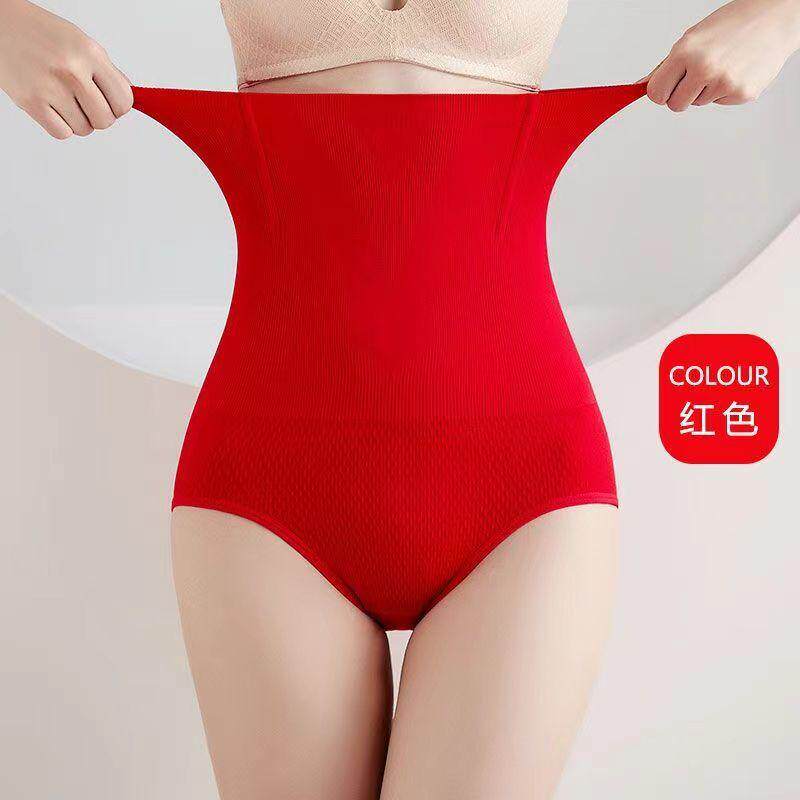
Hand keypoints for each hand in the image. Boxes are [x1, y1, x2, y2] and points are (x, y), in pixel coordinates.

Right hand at [0, 0, 132, 137]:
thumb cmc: (40, 34)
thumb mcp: (80, 42)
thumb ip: (105, 73)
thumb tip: (126, 102)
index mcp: (89, 53)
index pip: (124, 100)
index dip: (119, 106)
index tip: (110, 103)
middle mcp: (72, 70)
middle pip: (106, 120)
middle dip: (99, 116)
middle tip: (85, 103)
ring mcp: (50, 87)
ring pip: (84, 129)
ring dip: (78, 120)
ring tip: (63, 99)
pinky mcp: (31, 102)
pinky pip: (62, 133)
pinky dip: (60, 125)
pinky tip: (52, 107)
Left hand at [642, 0, 799, 110]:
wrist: (775, 17)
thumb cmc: (731, 25)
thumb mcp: (692, 38)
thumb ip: (665, 66)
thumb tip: (640, 86)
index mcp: (686, 52)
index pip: (655, 93)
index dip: (661, 92)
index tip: (668, 87)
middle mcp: (703, 68)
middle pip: (675, 105)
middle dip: (681, 95)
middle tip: (697, 75)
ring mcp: (724, 82)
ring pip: (698, 103)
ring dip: (705, 90)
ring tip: (723, 65)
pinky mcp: (741, 94)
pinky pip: (719, 102)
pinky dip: (725, 91)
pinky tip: (737, 70)